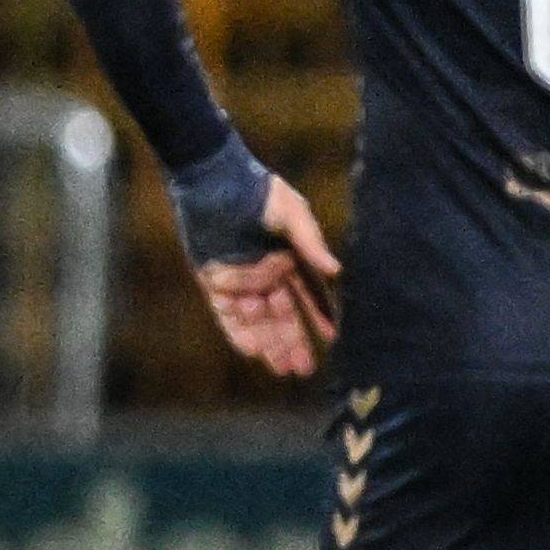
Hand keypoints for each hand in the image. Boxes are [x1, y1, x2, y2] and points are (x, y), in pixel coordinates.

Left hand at [196, 175, 339, 378]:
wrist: (212, 179)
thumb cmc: (257, 191)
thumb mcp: (292, 213)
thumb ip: (311, 244)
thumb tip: (337, 273)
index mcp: (290, 258)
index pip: (310, 294)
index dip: (320, 316)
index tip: (333, 337)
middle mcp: (267, 274)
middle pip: (284, 315)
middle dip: (295, 342)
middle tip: (306, 369)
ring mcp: (240, 280)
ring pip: (258, 321)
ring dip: (270, 345)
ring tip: (284, 370)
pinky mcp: (213, 282)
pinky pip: (226, 315)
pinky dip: (238, 333)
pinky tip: (253, 353)